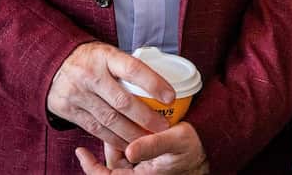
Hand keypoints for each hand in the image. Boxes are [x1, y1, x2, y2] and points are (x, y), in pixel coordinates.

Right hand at [47, 42, 172, 148]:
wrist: (52, 63)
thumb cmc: (90, 59)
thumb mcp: (108, 53)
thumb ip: (127, 67)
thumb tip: (159, 82)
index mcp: (105, 57)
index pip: (133, 69)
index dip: (154, 84)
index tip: (170, 97)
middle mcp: (91, 75)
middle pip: (122, 101)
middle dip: (145, 117)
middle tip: (163, 126)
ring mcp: (78, 94)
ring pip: (109, 120)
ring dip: (132, 133)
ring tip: (149, 139)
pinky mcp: (69, 111)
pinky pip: (95, 129)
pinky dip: (114, 139)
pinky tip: (127, 143)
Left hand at [74, 123, 208, 174]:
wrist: (210, 147)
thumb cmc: (194, 147)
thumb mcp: (175, 143)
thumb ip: (152, 146)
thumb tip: (129, 151)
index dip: (91, 167)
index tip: (81, 151)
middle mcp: (140, 174)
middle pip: (111, 166)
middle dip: (106, 147)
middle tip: (108, 125)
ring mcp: (144, 168)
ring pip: (119, 158)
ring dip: (117, 142)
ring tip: (120, 122)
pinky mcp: (148, 161)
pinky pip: (130, 154)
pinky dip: (126, 141)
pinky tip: (129, 126)